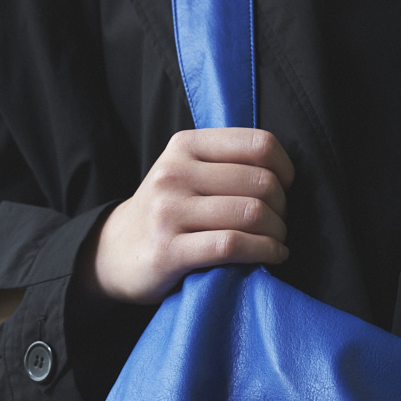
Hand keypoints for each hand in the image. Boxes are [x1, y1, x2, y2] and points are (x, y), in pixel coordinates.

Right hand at [83, 128, 293, 303]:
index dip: (285, 169)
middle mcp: (174, 173)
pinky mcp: (169, 251)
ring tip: (276, 241)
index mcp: (185, 146)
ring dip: (277, 233)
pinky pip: (233, 245)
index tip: (285, 189)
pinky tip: (272, 256)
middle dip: (282, 207)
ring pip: (251, 213)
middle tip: (279, 223)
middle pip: (261, 183)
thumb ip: (226, 162)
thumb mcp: (186, 171)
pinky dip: (265, 252)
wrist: (115, 251)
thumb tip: (283, 172)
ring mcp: (169, 212)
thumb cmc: (166, 211)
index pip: (259, 144)